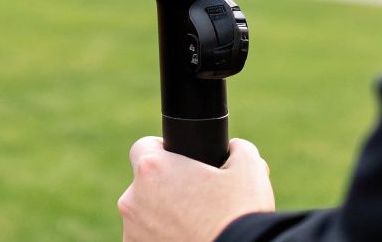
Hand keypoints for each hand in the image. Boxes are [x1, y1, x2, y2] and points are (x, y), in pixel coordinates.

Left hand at [118, 136, 274, 241]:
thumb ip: (236, 148)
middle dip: (165, 187)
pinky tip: (184, 238)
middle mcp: (132, 200)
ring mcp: (132, 230)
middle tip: (194, 197)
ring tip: (192, 222)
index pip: (144, 147)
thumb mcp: (249, 169)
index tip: (180, 163)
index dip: (163, 152)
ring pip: (143, 213)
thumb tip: (233, 148)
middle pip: (144, 183)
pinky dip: (159, 237)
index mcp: (152, 169)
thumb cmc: (239, 215)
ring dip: (160, 214)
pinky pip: (145, 237)